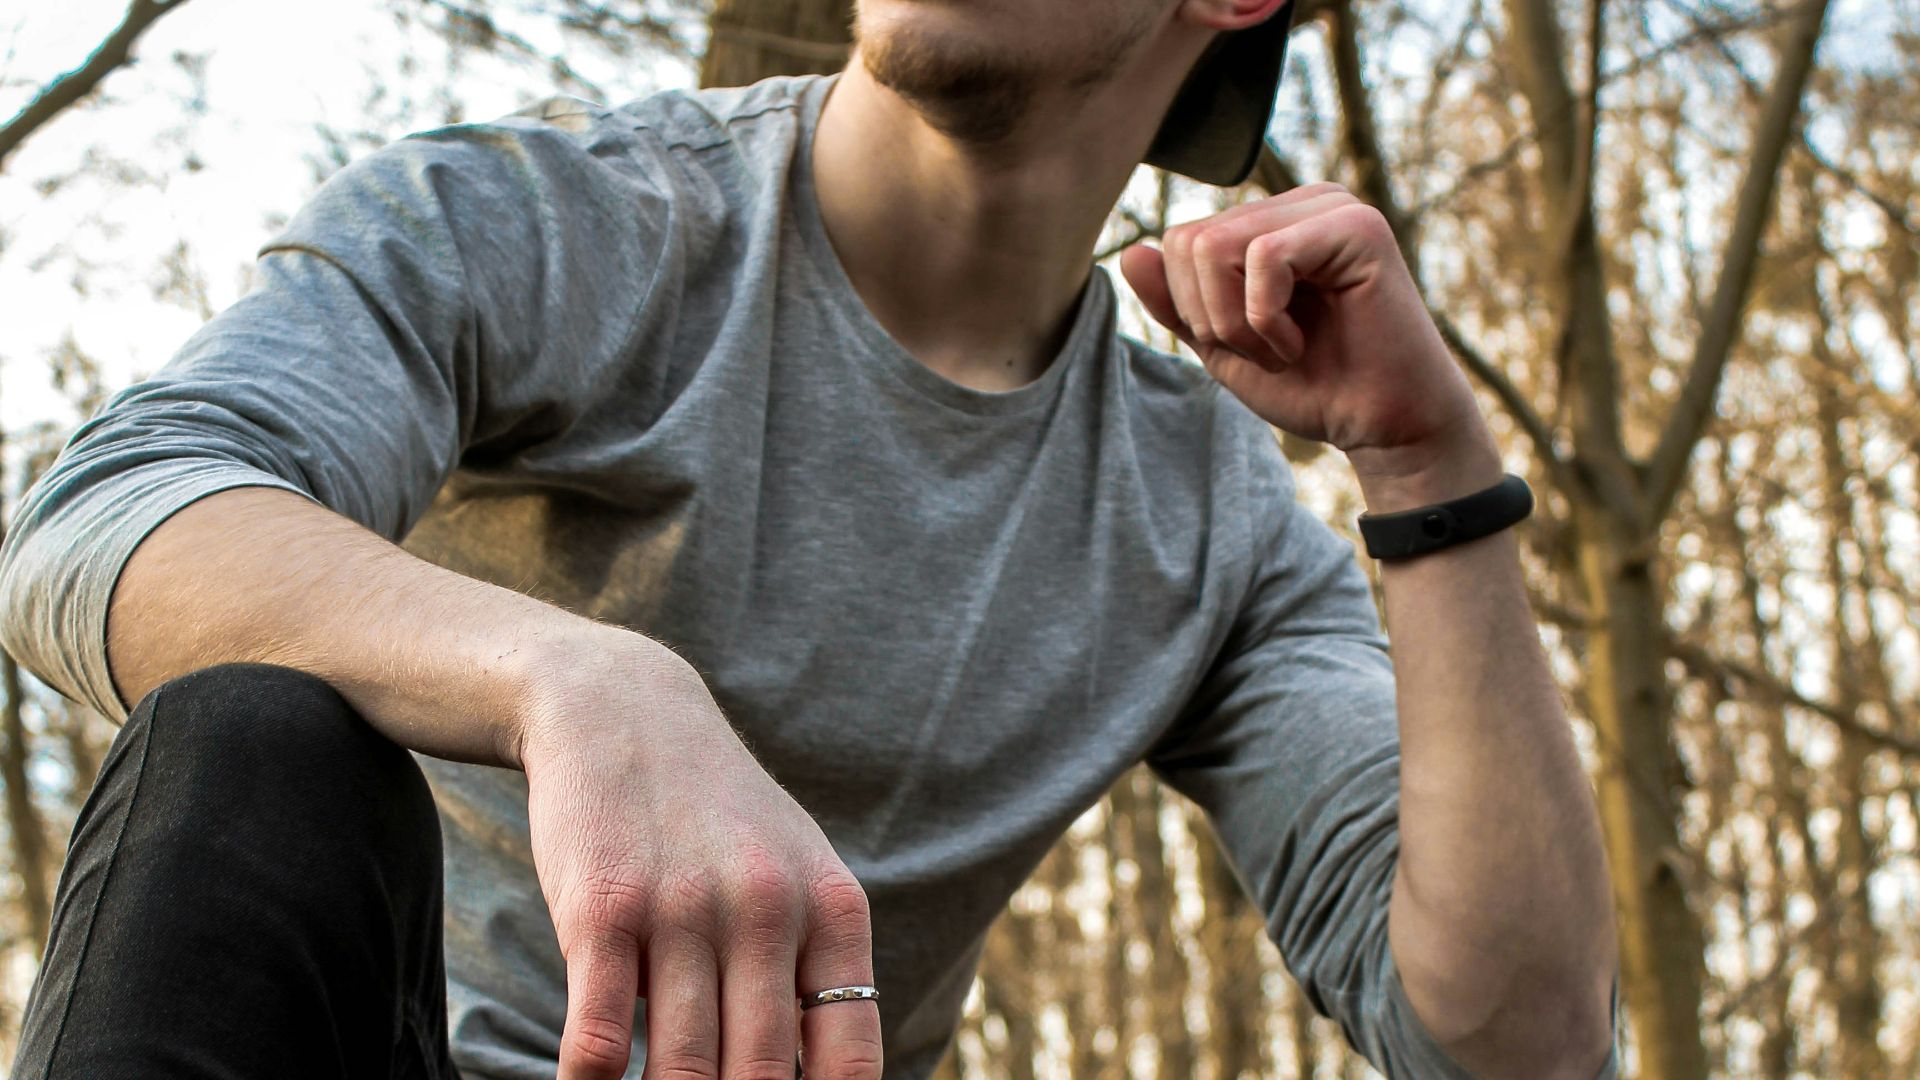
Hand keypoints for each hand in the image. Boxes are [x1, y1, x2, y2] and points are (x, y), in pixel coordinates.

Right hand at [510, 627, 882, 1079]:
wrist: (622, 710)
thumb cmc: (716, 813)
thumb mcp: (794, 869)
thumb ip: (815, 968)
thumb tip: (821, 1077)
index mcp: (830, 909)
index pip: (848, 1057)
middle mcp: (767, 911)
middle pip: (760, 1075)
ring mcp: (684, 911)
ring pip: (684, 1069)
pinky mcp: (602, 912)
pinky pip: (599, 1037)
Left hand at [1119, 182, 1498, 504]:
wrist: (1382, 427)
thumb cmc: (1313, 386)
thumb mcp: (1223, 346)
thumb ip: (1176, 303)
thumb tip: (1130, 252)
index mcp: (1270, 222)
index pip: (1180, 241)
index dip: (1192, 309)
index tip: (1248, 345)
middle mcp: (1300, 203)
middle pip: (1190, 241)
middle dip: (1211, 317)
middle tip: (1267, 351)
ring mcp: (1331, 207)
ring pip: (1216, 247)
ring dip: (1237, 322)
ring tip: (1285, 349)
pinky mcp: (1357, 226)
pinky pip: (1264, 257)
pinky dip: (1266, 319)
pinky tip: (1302, 343)